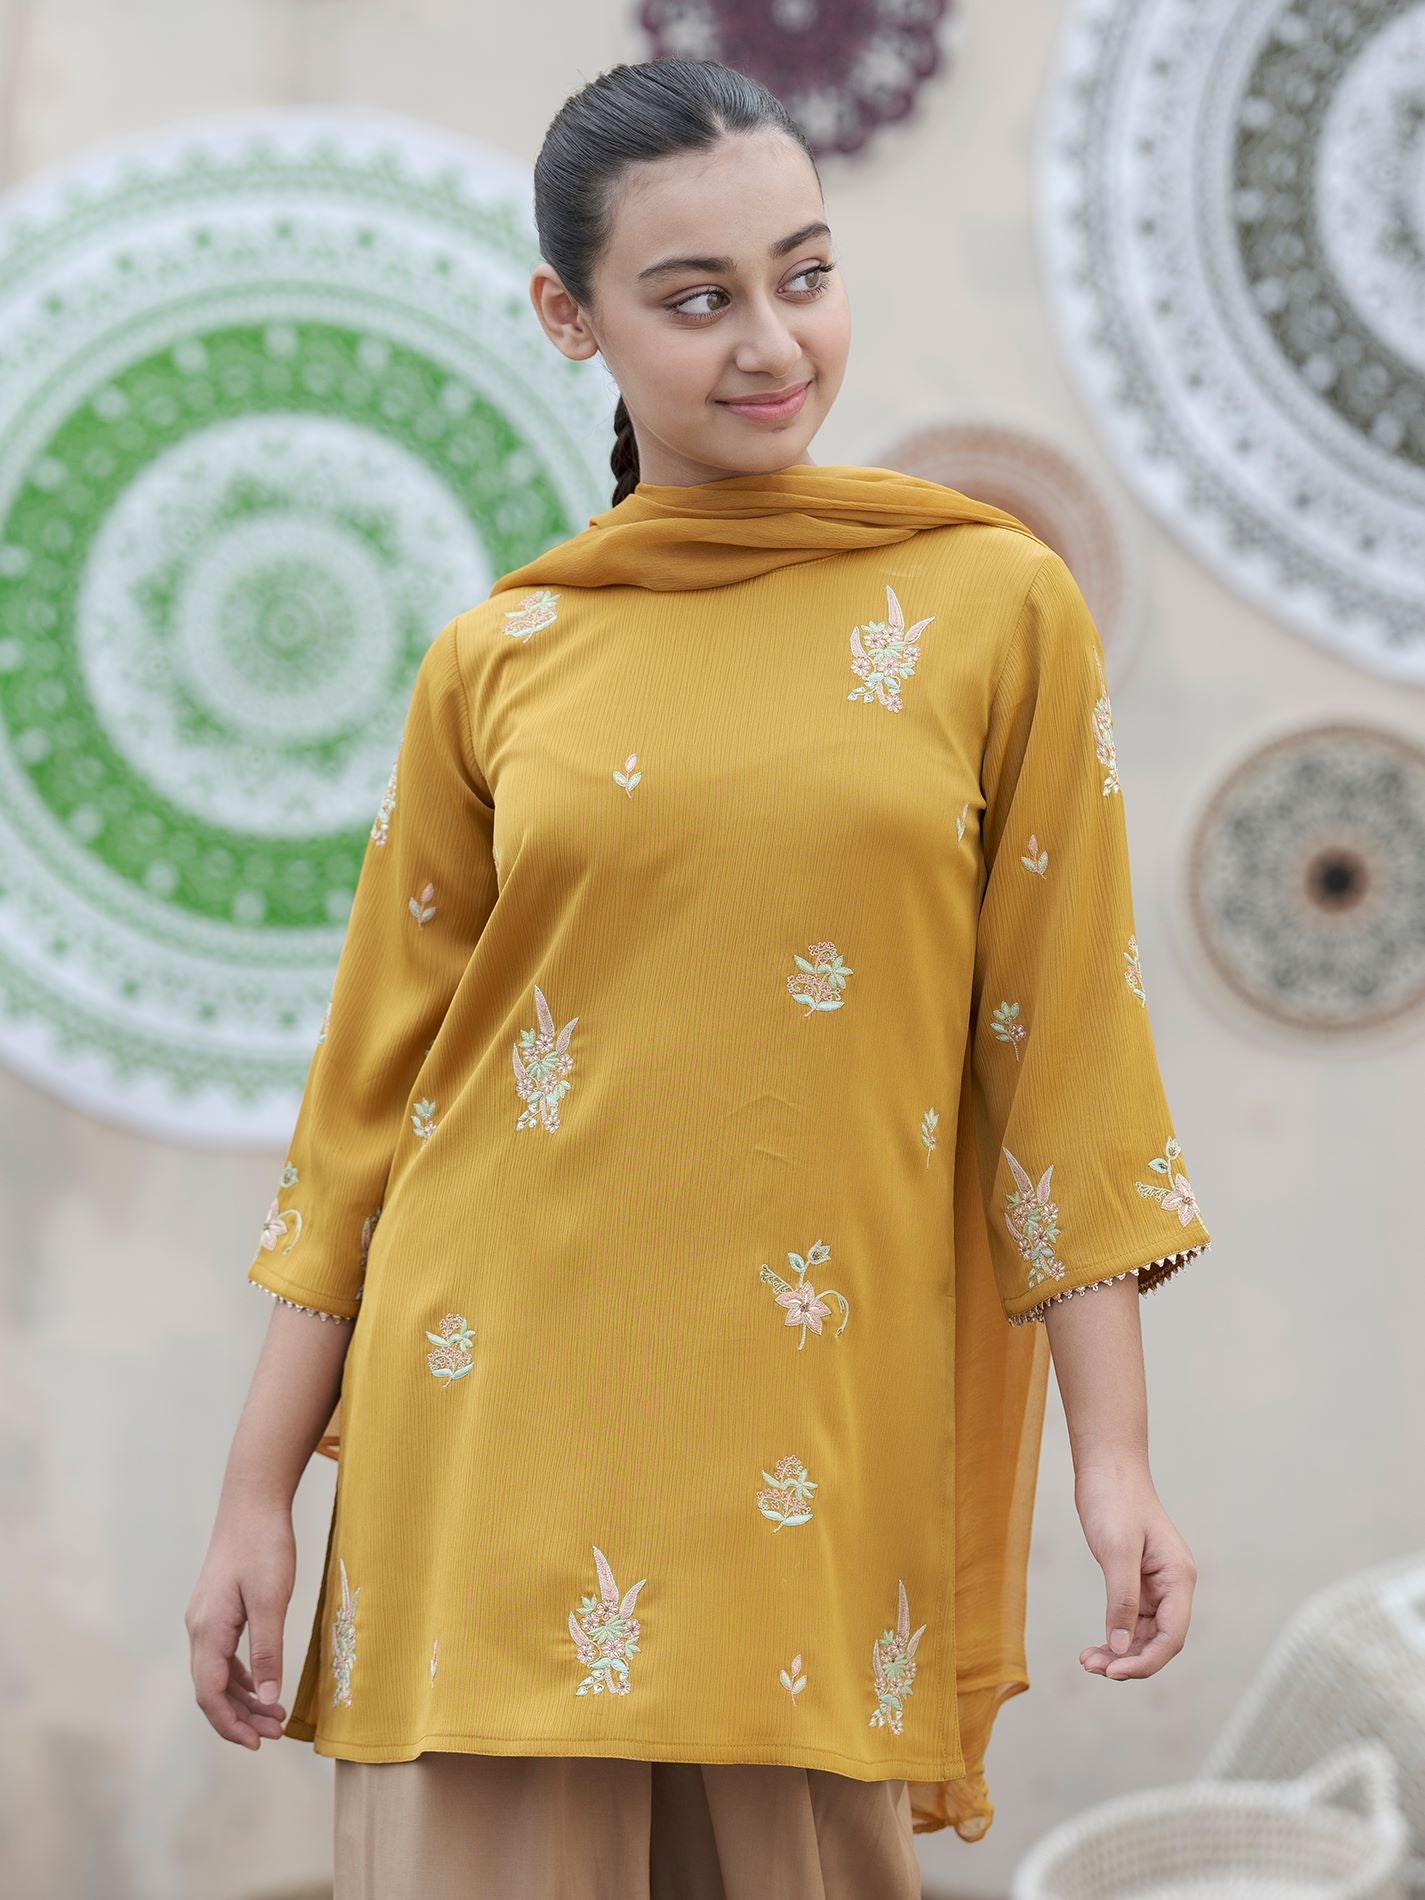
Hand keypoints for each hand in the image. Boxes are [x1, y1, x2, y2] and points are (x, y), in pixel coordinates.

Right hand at [187, 1503, 296, 1746]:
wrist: (252, 1502)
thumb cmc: (264, 1546)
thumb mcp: (272, 1600)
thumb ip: (268, 1651)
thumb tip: (269, 1699)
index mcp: (208, 1630)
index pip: (210, 1694)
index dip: (231, 1725)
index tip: (258, 1744)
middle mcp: (199, 1629)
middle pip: (212, 1689)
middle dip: (241, 1717)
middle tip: (275, 1733)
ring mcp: (205, 1618)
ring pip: (218, 1674)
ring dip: (244, 1699)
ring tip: (275, 1716)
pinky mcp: (217, 1609)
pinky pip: (223, 1655)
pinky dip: (242, 1676)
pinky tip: (263, 1684)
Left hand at [1073, 1460, 1195, 1679]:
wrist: (1106, 1465)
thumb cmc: (1114, 1499)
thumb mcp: (1116, 1551)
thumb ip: (1121, 1601)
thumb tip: (1120, 1648)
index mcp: (1178, 1578)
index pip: (1172, 1636)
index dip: (1146, 1660)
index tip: (1114, 1670)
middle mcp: (1172, 1585)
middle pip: (1159, 1641)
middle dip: (1129, 1660)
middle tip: (1092, 1666)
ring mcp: (1155, 1584)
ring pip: (1143, 1634)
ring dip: (1119, 1652)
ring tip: (1087, 1660)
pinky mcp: (1136, 1580)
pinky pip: (1131, 1619)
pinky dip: (1114, 1634)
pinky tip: (1095, 1645)